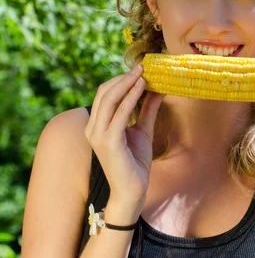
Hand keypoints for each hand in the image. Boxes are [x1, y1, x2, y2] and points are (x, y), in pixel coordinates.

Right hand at [84, 63, 165, 204]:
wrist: (133, 191)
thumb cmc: (135, 163)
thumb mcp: (143, 130)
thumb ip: (147, 109)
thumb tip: (158, 88)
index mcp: (96, 125)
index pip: (104, 94)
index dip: (120, 80)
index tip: (140, 69)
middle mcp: (92, 128)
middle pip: (104, 92)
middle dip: (123, 77)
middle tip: (142, 66)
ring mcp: (98, 135)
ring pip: (109, 98)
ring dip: (127, 83)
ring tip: (143, 72)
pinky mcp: (108, 141)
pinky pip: (120, 113)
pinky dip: (131, 97)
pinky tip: (143, 87)